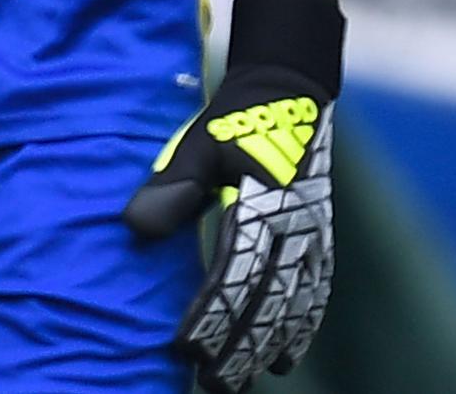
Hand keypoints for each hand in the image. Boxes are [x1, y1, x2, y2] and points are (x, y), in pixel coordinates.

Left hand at [124, 0, 342, 393]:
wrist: (292, 92)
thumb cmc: (237, 118)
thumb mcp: (199, 143)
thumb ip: (172, 186)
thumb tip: (134, 227)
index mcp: (264, 205)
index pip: (235, 274)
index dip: (211, 315)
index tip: (184, 348)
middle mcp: (295, 229)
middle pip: (266, 303)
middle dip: (236, 348)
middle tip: (207, 384)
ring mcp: (314, 237)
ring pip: (292, 307)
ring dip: (265, 349)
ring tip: (237, 383)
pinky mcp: (321, 241)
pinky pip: (314, 295)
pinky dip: (300, 330)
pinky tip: (284, 359)